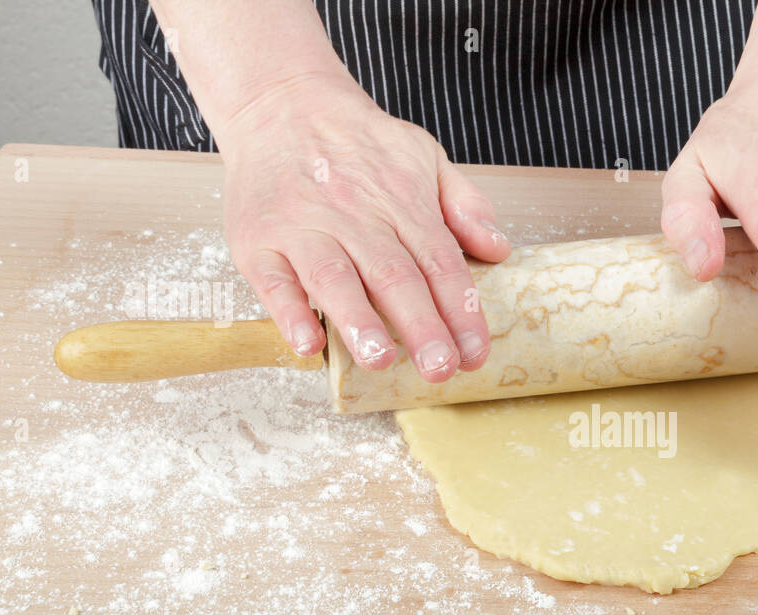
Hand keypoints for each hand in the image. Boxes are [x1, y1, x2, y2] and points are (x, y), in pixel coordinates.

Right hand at [220, 77, 510, 376]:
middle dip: (420, 326)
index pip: (440, 263)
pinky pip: (273, 280)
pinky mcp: (259, 241)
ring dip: (359, 321)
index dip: (460, 311)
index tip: (475, 353)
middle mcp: (356, 217)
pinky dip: (289, 313)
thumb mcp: (424, 154)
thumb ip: (464, 203)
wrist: (281, 102)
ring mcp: (304, 229)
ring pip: (335, 278)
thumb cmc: (359, 143)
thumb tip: (499, 249)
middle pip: (394, 277)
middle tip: (439, 369)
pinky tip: (308, 345)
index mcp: (402, 205)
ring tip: (380, 360)